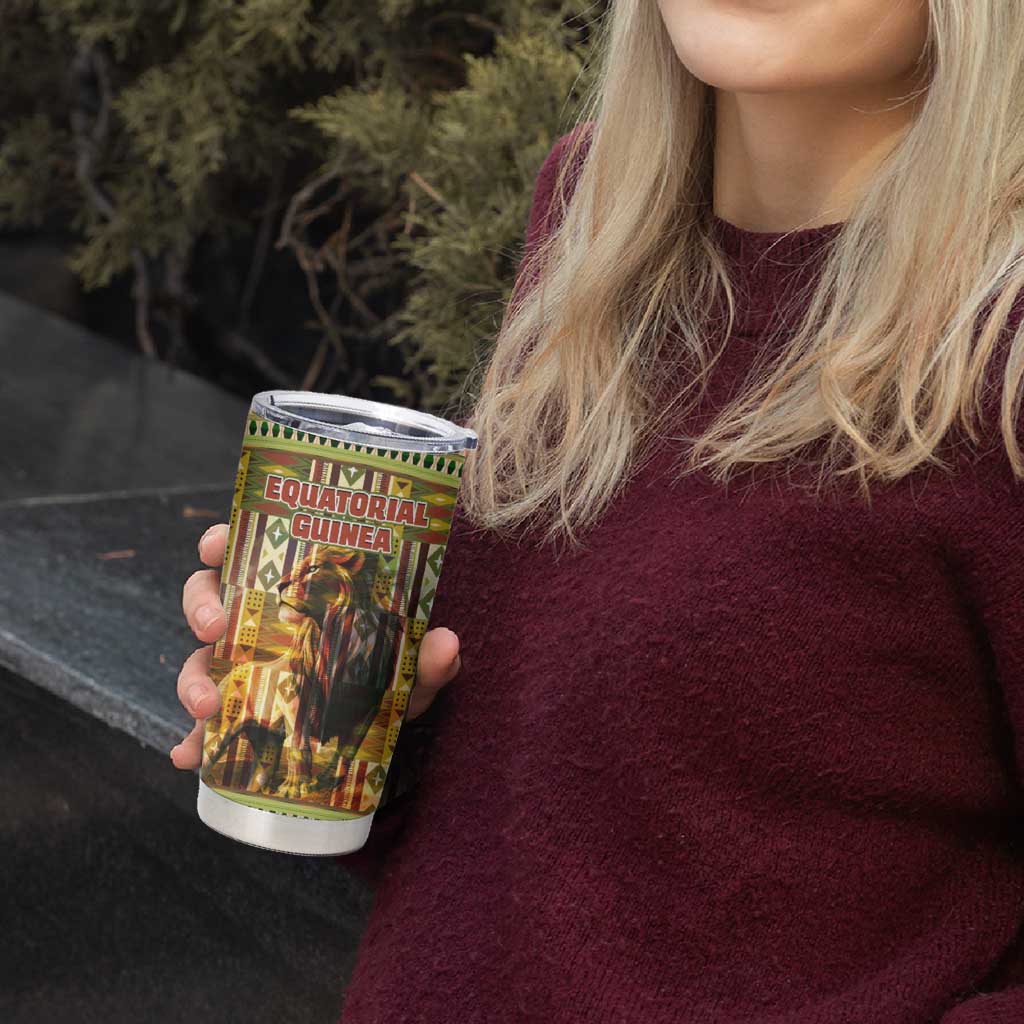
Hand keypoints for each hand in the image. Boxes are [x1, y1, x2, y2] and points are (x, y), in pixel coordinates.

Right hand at [169, 523, 461, 767]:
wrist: (382, 732)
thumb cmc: (389, 678)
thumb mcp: (409, 669)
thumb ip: (426, 658)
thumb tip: (446, 644)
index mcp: (291, 590)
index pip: (247, 553)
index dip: (220, 542)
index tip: (214, 545)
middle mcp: (259, 622)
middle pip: (208, 598)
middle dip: (200, 608)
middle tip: (214, 628)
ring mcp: (243, 668)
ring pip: (198, 658)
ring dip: (191, 679)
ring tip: (204, 706)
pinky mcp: (238, 714)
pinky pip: (204, 725)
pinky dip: (192, 741)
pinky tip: (189, 757)